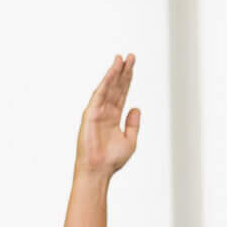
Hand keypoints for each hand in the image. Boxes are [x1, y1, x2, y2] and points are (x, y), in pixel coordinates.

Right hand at [77, 54, 141, 178]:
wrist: (99, 170)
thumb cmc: (112, 159)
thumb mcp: (130, 140)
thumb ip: (133, 124)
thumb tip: (136, 108)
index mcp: (114, 116)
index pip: (122, 93)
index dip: (127, 79)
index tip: (132, 65)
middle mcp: (106, 111)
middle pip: (116, 87)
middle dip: (123, 71)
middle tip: (130, 56)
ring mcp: (97, 111)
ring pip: (108, 87)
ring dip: (114, 72)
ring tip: (121, 58)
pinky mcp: (90, 113)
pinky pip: (99, 94)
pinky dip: (106, 82)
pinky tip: (112, 72)